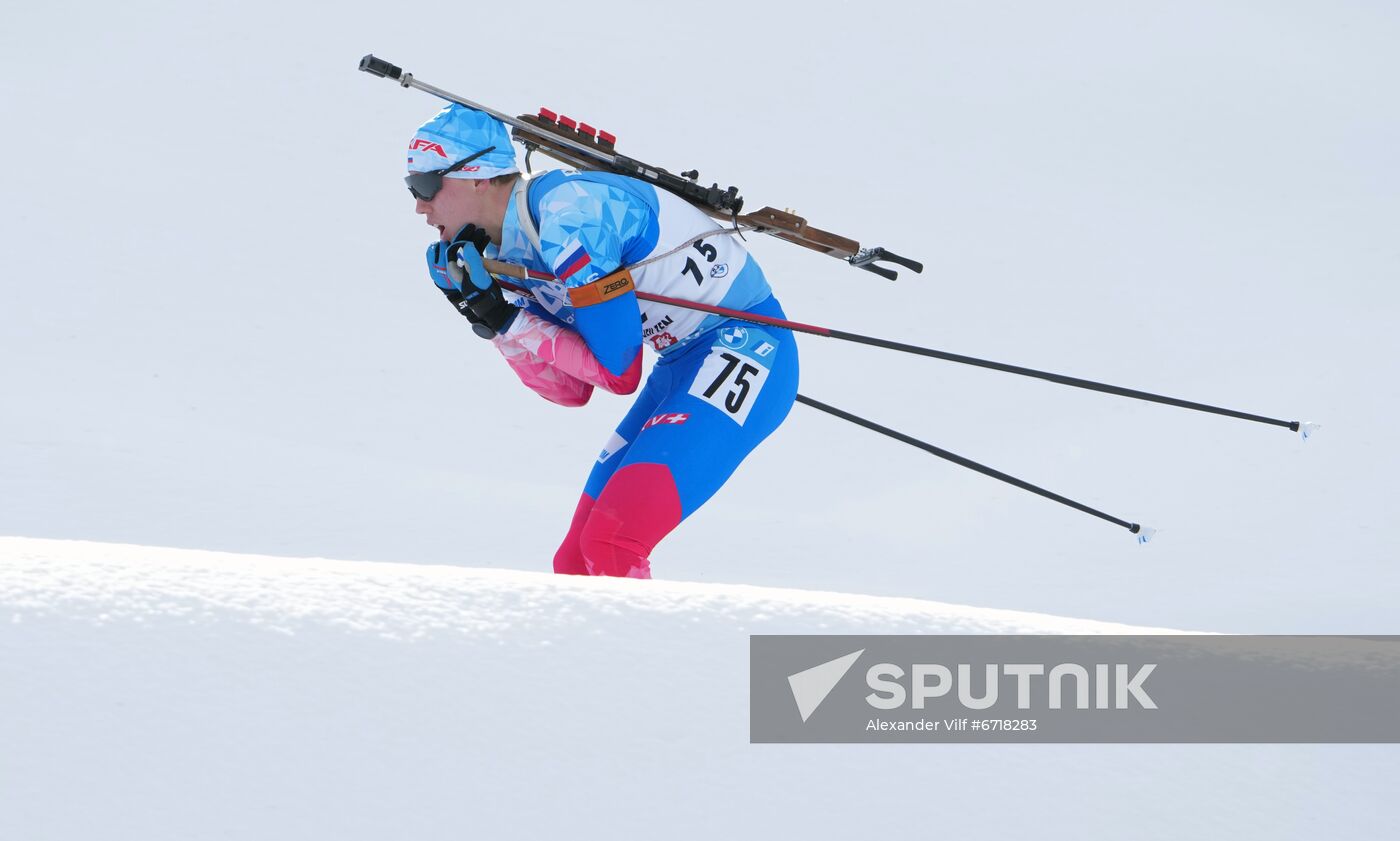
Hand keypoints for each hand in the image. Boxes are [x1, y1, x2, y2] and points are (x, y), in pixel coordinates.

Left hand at [426, 224, 516, 339]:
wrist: (488, 304)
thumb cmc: (479, 291)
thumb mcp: (475, 276)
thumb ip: (471, 260)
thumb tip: (467, 245)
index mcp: (451, 269)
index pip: (451, 248)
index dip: (459, 236)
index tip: (467, 228)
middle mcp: (455, 267)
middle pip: (458, 247)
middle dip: (465, 236)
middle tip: (474, 226)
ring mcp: (464, 267)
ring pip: (466, 249)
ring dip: (474, 240)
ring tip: (483, 231)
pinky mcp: (472, 268)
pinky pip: (473, 254)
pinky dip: (479, 246)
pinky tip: (486, 239)